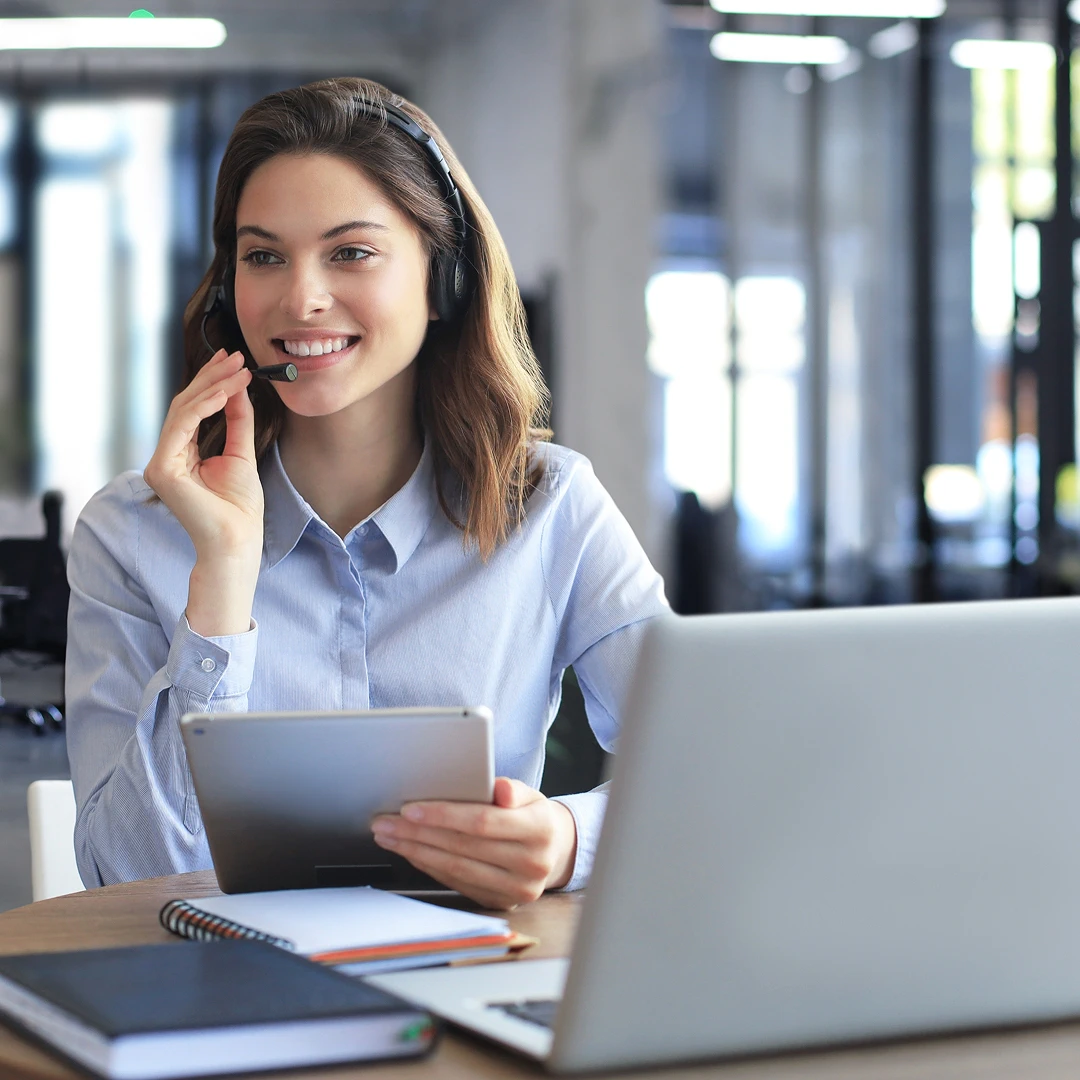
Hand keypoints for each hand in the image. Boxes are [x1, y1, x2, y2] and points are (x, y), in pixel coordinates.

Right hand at [143, 349, 262, 635]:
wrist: (237, 540)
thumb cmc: (239, 508)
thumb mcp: (241, 454)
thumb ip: (236, 421)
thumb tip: (238, 389)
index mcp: (181, 455)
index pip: (193, 410)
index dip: (212, 383)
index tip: (234, 362)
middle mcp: (166, 456)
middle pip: (185, 405)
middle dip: (212, 377)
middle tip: (235, 357)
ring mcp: (160, 463)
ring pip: (182, 410)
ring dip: (212, 385)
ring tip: (238, 369)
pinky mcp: (163, 469)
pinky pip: (183, 425)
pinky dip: (206, 404)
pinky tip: (227, 391)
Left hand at [371, 777, 577, 909]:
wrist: (555, 852)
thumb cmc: (533, 816)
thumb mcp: (531, 795)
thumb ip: (512, 789)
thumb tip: (499, 789)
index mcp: (540, 829)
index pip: (483, 822)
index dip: (444, 816)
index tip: (410, 809)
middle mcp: (532, 864)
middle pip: (463, 846)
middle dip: (418, 833)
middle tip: (386, 822)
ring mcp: (516, 889)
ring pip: (455, 867)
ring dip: (415, 851)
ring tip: (389, 836)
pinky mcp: (500, 903)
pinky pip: (456, 882)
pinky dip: (429, 865)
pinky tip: (411, 851)